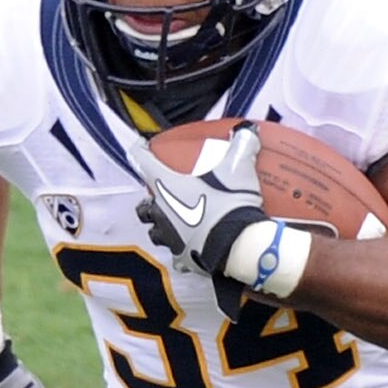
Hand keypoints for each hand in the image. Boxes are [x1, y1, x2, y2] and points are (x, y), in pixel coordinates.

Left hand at [137, 123, 295, 317]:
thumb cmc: (230, 203)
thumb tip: (247, 130)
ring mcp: (168, 236)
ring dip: (163, 224)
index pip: (144, 162)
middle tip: (165, 193)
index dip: (139, 151)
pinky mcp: (181, 256)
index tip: (139, 146)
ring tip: (175, 220)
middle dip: (151, 199)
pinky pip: (177, 252)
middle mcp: (161, 212)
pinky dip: (183, 249)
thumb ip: (242, 146)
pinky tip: (193, 246)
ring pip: (156, 230)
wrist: (237, 245)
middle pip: (145, 204)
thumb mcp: (238, 168)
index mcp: (167, 186)